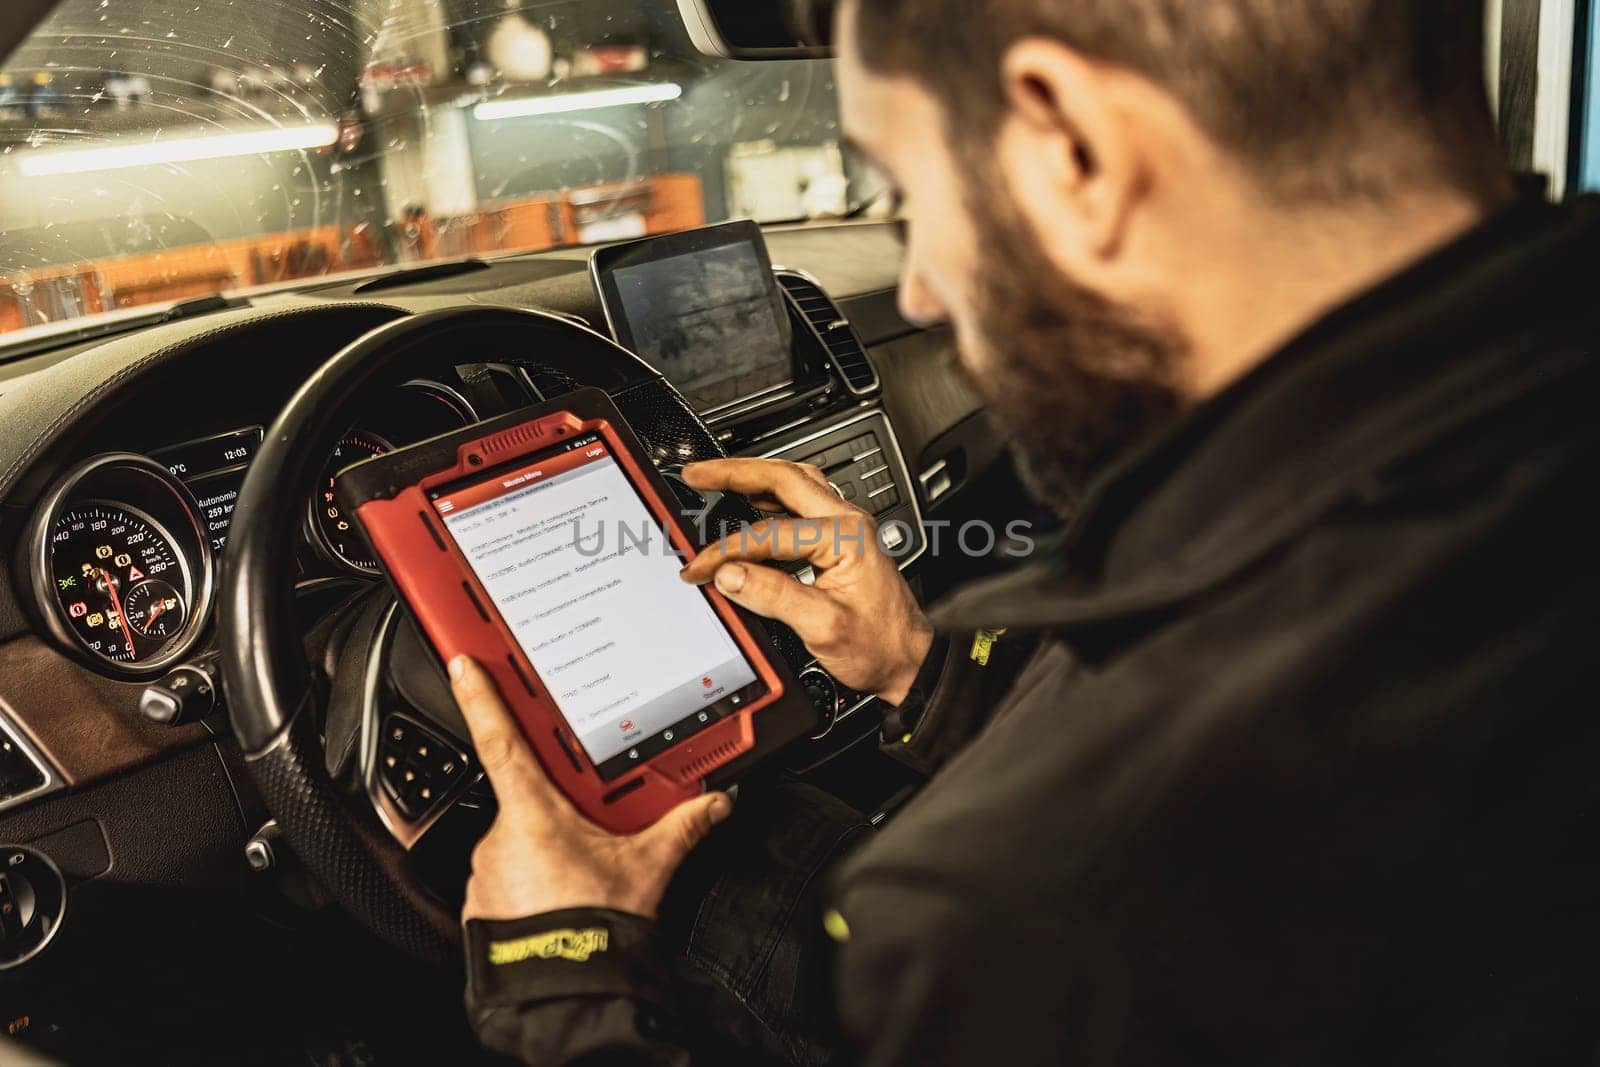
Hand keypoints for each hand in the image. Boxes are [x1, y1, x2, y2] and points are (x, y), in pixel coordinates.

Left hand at [449, 655, 732, 921]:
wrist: (569, 995)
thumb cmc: (594, 930)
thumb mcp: (647, 868)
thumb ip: (681, 826)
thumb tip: (712, 801)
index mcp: (534, 813)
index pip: (501, 738)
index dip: (480, 696)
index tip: (463, 663)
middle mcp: (500, 837)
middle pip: (526, 797)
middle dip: (560, 811)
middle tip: (588, 836)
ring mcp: (487, 873)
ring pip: (517, 841)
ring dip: (547, 851)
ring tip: (582, 877)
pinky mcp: (482, 906)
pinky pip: (507, 878)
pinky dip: (532, 882)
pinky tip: (561, 897)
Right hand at [680, 458, 933, 704]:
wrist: (909, 661)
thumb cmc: (880, 646)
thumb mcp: (824, 626)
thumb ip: (774, 596)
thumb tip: (730, 574)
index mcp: (844, 536)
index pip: (768, 535)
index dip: (727, 551)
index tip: (699, 568)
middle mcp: (847, 522)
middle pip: (784, 478)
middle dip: (734, 472)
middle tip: (697, 474)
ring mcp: (846, 528)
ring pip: (793, 484)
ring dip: (753, 477)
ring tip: (717, 478)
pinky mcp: (840, 541)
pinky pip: (800, 504)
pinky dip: (769, 499)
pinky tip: (751, 504)